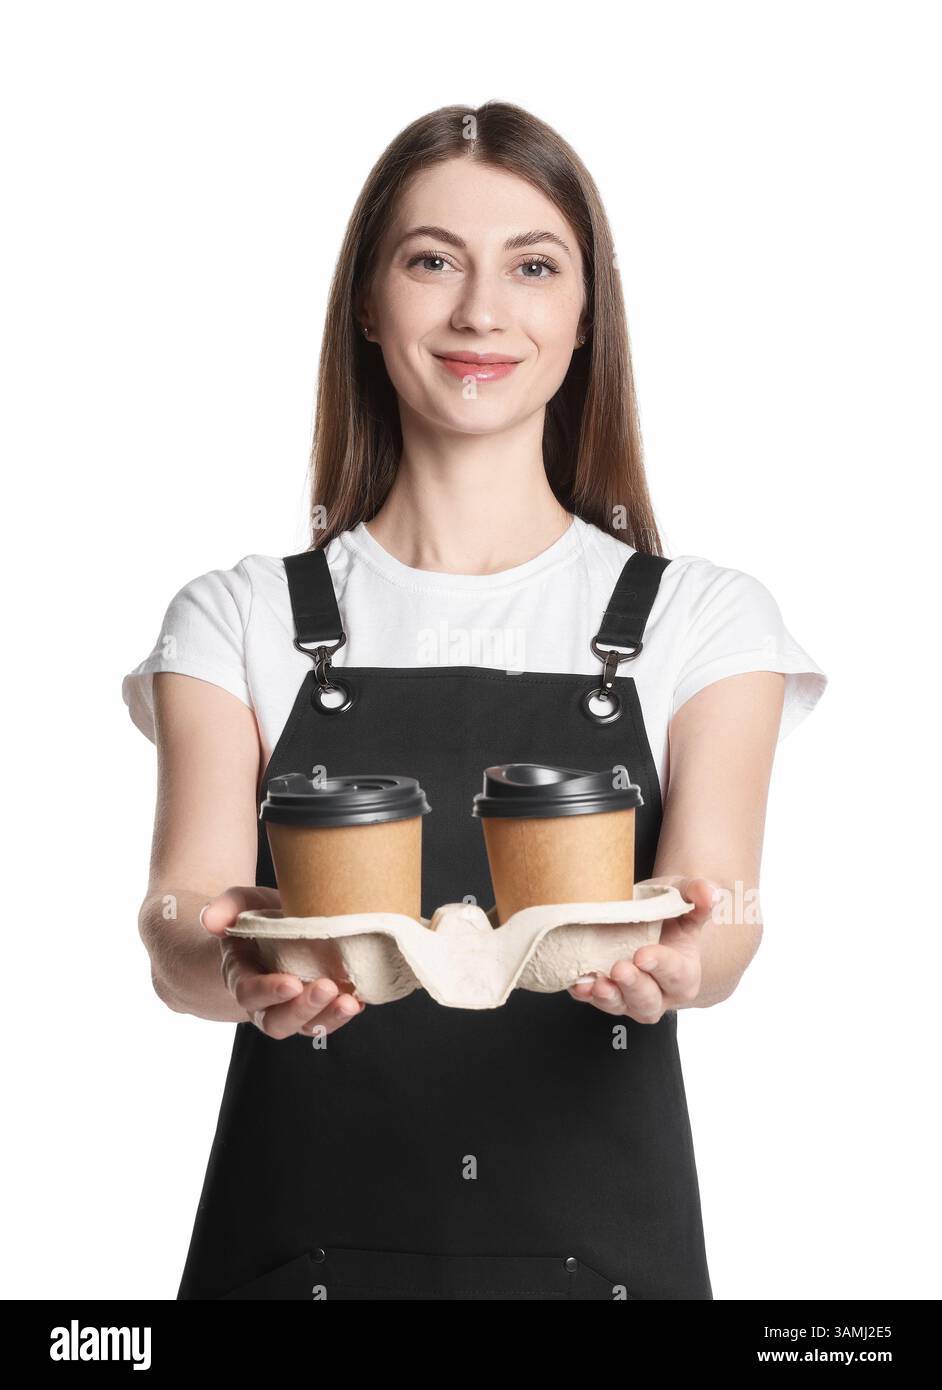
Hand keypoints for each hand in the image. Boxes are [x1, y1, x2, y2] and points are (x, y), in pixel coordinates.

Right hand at [200, 885, 365, 1039]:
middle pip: (276, 1022)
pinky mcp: (319, 1005)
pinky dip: (344, 1012)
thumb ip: (225, 907)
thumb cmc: (258, 914)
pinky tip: (362, 1000)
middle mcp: (266, 1000)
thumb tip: (211, 921)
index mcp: (241, 976)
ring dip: (328, 1017)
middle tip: (326, 989)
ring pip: (306, 1027)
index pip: (249, 992)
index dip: (268, 992)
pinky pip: (329, 1018)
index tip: (291, 983)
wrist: (276, 926)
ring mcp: (294, 1007)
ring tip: (351, 1003)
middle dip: (302, 1010)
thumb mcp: (242, 902)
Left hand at [566, 876, 720, 1022]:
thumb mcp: (683, 896)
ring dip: (608, 998)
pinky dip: (584, 994)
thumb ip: (697, 895)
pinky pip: (594, 1001)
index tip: (642, 955)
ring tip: (597, 985)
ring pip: (622, 1007)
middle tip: (619, 968)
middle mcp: (659, 992)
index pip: (676, 974)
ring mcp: (630, 997)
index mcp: (684, 973)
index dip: (661, 966)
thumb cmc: (668, 909)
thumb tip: (708, 892)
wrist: (644, 915)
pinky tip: (577, 984)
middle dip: (634, 987)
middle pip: (649, 1002)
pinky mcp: (605, 994)